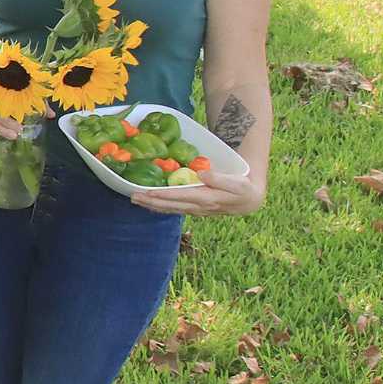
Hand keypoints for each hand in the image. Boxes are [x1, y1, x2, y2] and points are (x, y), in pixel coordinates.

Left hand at [131, 168, 265, 217]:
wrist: (249, 200)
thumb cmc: (243, 188)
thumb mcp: (237, 183)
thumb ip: (220, 178)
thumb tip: (203, 174)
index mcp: (207, 199)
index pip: (180, 197)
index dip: (164, 195)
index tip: (148, 192)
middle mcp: (198, 206)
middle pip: (171, 205)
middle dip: (151, 201)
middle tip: (133, 197)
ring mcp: (195, 209)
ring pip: (170, 209)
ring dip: (152, 205)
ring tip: (135, 200)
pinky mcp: (194, 208)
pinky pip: (174, 209)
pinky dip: (161, 207)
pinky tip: (150, 204)